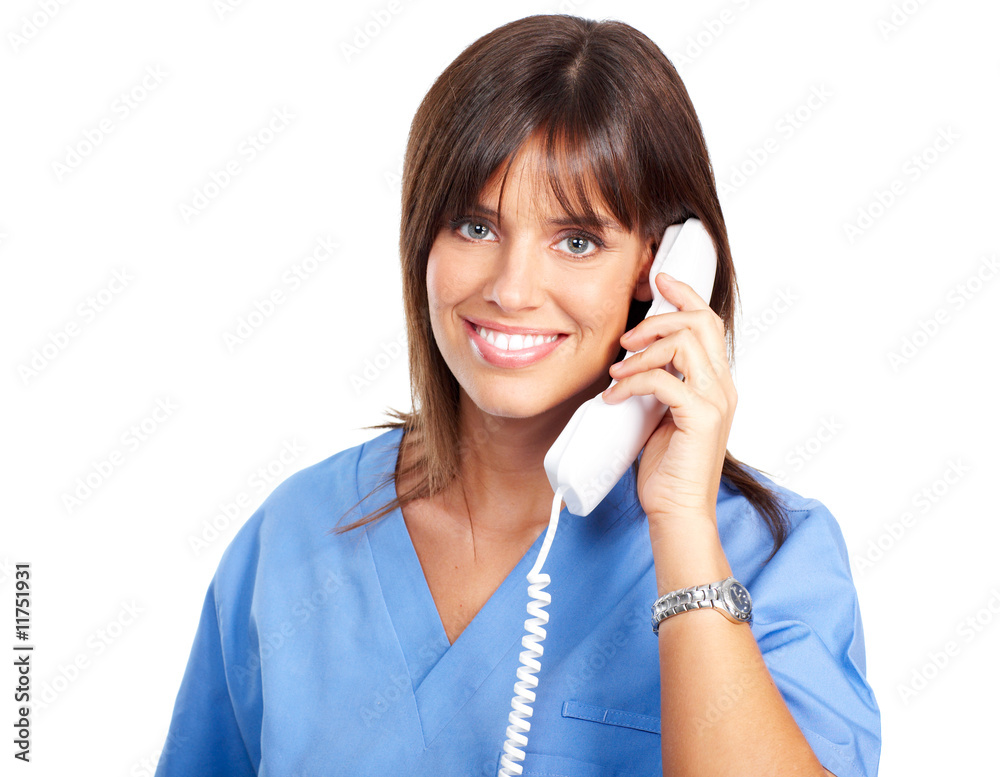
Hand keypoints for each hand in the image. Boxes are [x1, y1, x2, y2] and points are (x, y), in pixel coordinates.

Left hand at [601, 272, 736, 524]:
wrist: (677, 513)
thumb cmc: (666, 470)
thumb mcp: (659, 416)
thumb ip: (658, 386)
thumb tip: (630, 361)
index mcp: (715, 383)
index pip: (708, 322)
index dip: (686, 294)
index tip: (659, 278)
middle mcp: (722, 387)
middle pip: (700, 322)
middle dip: (660, 318)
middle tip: (627, 338)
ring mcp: (715, 402)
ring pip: (683, 344)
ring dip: (642, 352)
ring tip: (616, 371)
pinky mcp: (700, 419)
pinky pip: (664, 381)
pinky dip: (632, 383)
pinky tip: (613, 397)